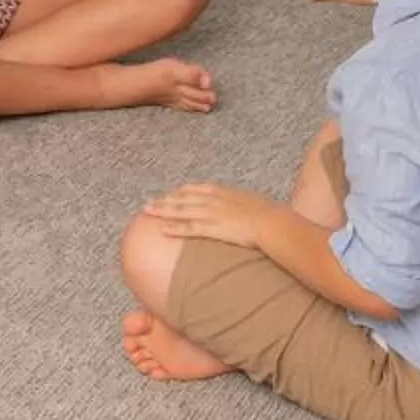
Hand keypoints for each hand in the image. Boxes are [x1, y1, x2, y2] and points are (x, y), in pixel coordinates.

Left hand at [142, 182, 280, 249]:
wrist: (271, 222)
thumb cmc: (268, 213)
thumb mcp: (253, 202)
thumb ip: (242, 203)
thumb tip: (243, 208)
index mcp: (223, 191)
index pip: (196, 189)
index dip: (182, 192)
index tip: (171, 193)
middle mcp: (213, 199)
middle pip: (183, 198)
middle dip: (165, 201)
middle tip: (149, 203)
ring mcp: (211, 213)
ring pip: (181, 211)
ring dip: (163, 211)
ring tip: (148, 212)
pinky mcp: (212, 228)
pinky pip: (189, 228)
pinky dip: (175, 228)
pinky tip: (163, 230)